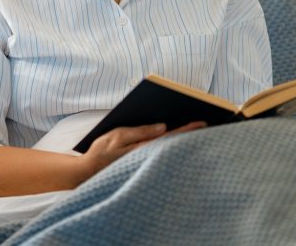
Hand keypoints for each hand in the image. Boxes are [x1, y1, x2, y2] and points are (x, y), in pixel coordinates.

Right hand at [80, 121, 206, 178]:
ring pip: (168, 149)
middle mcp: (147, 156)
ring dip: (181, 139)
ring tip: (195, 129)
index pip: (170, 137)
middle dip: (188, 134)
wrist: (89, 172)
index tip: (202, 122)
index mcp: (143, 148)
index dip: (186, 129)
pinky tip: (175, 138)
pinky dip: (170, 145)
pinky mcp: (142, 163)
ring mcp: (145, 161)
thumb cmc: (101, 153)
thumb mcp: (117, 136)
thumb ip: (140, 131)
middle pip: (173, 143)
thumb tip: (163, 127)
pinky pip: (160, 152)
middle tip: (207, 124)